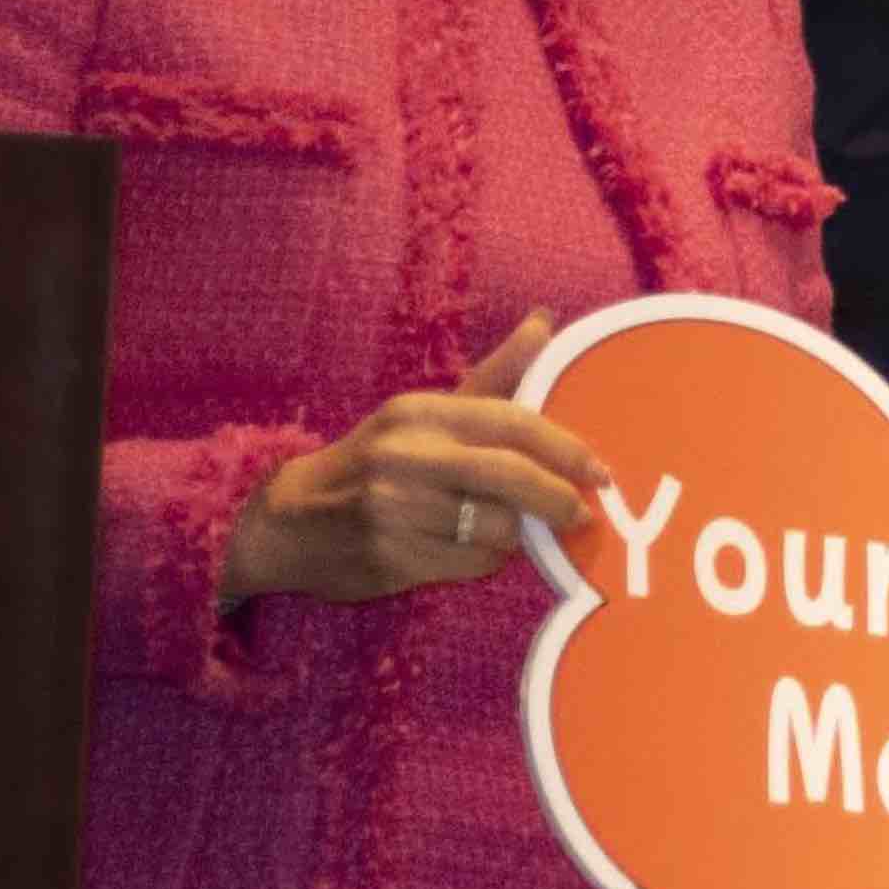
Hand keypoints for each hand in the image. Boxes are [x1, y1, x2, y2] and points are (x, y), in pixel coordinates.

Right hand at [226, 317, 603, 605]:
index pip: (514, 422)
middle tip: (582, 514)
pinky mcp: (392, 555)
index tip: (601, 472)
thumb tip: (545, 323)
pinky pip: (471, 565)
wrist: (286, 521)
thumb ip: (493, 376)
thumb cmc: (375, 462)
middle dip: (559, 499)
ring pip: (497, 528)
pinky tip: (465, 552)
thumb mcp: (425, 413)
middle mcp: (407, 455)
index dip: (568, 449)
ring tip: (500, 530)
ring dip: (514, 537)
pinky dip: (483, 563)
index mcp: (421, 413)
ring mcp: (396, 507)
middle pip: (513, 477)